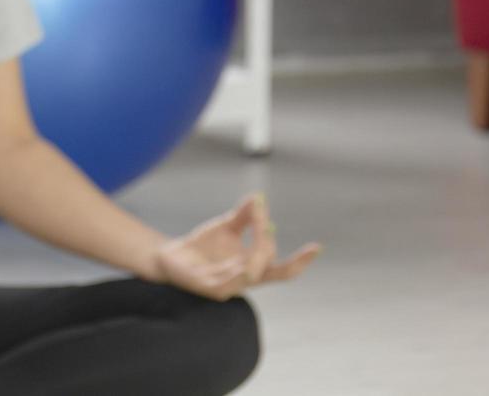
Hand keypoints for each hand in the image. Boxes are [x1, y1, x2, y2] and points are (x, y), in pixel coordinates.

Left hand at [151, 193, 321, 300]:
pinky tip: (242, 264)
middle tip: (263, 224)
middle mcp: (245, 280)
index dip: (301, 261)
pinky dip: (237, 274)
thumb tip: (258, 197)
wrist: (171, 256)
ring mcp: (229, 287)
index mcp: (253, 268)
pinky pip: (228, 285)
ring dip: (256, 257)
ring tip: (258, 232)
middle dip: (269, 245)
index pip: (283, 269)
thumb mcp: (226, 227)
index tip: (317, 247)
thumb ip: (244, 215)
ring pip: (251, 276)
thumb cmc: (203, 245)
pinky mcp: (211, 290)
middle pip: (268, 268)